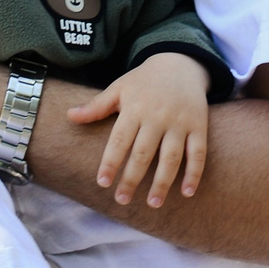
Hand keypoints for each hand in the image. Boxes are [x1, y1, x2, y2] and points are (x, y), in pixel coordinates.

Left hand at [66, 52, 210, 206]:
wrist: (180, 63)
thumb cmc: (144, 81)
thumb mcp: (119, 88)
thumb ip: (96, 106)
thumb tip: (70, 116)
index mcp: (134, 108)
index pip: (119, 140)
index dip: (111, 162)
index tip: (102, 183)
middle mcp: (157, 117)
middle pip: (144, 153)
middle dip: (132, 178)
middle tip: (122, 200)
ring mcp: (179, 122)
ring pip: (171, 157)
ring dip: (163, 182)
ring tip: (153, 203)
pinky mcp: (198, 126)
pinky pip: (198, 153)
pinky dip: (194, 173)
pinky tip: (187, 192)